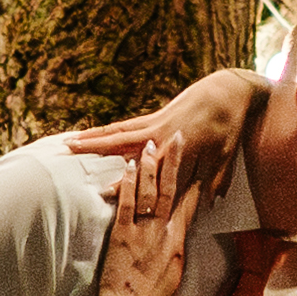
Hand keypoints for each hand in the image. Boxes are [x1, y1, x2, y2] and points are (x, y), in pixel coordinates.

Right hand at [66, 65, 259, 201]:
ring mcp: (154, 124)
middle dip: (94, 150)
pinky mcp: (154, 117)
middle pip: (120, 143)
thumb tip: (211, 203)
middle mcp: (159, 134)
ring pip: (116, 131)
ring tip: (67, 143)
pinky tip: (90, 134)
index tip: (105, 194)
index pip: (146, 167)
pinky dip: (105, 130)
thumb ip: (215, 179)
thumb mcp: (225, 156)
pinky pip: (124, 125)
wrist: (227, 91)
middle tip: (69, 155)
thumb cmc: (229, 126)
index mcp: (176, 146)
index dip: (126, 182)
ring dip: (91, 137)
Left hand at [91, 134, 199, 295]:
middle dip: (175, 161)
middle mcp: (162, 231)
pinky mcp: (121, 235)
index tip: (199, 158)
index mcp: (176, 239)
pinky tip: (129, 166)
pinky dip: (129, 183)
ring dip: (150, 165)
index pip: (188, 203)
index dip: (194, 178)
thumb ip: (177, 246)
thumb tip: (180, 232)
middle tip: (179, 137)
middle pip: (171, 189)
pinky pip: (127, 204)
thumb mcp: (175, 270)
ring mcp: (142, 231)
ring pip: (149, 192)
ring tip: (151, 143)